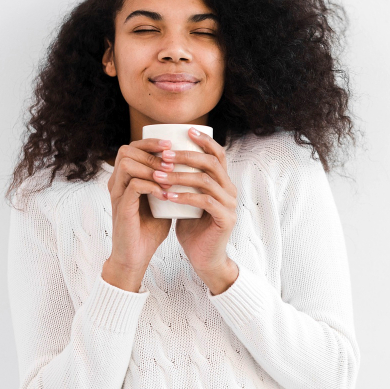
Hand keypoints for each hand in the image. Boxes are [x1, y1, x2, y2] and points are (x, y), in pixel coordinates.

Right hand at [102, 138, 174, 291]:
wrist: (137, 255)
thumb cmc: (150, 227)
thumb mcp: (161, 199)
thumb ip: (169, 182)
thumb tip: (192, 166)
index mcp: (125, 178)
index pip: (132, 147)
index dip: (151, 142)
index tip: (172, 144)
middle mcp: (117, 183)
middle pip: (126, 150)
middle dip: (152, 152)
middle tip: (171, 160)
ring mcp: (117, 194)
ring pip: (127, 164)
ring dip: (151, 167)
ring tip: (169, 176)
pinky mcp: (121, 208)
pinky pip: (134, 185)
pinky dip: (152, 186)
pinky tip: (165, 193)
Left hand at [155, 127, 239, 294]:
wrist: (204, 258)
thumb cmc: (192, 227)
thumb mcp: (187, 199)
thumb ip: (183, 182)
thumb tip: (162, 159)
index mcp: (223, 182)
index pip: (218, 154)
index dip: (204, 140)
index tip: (186, 130)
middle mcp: (230, 190)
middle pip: (212, 163)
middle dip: (186, 156)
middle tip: (163, 156)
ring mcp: (230, 204)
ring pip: (206, 181)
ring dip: (180, 176)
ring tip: (159, 176)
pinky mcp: (226, 219)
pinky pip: (206, 202)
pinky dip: (185, 197)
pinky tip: (168, 196)